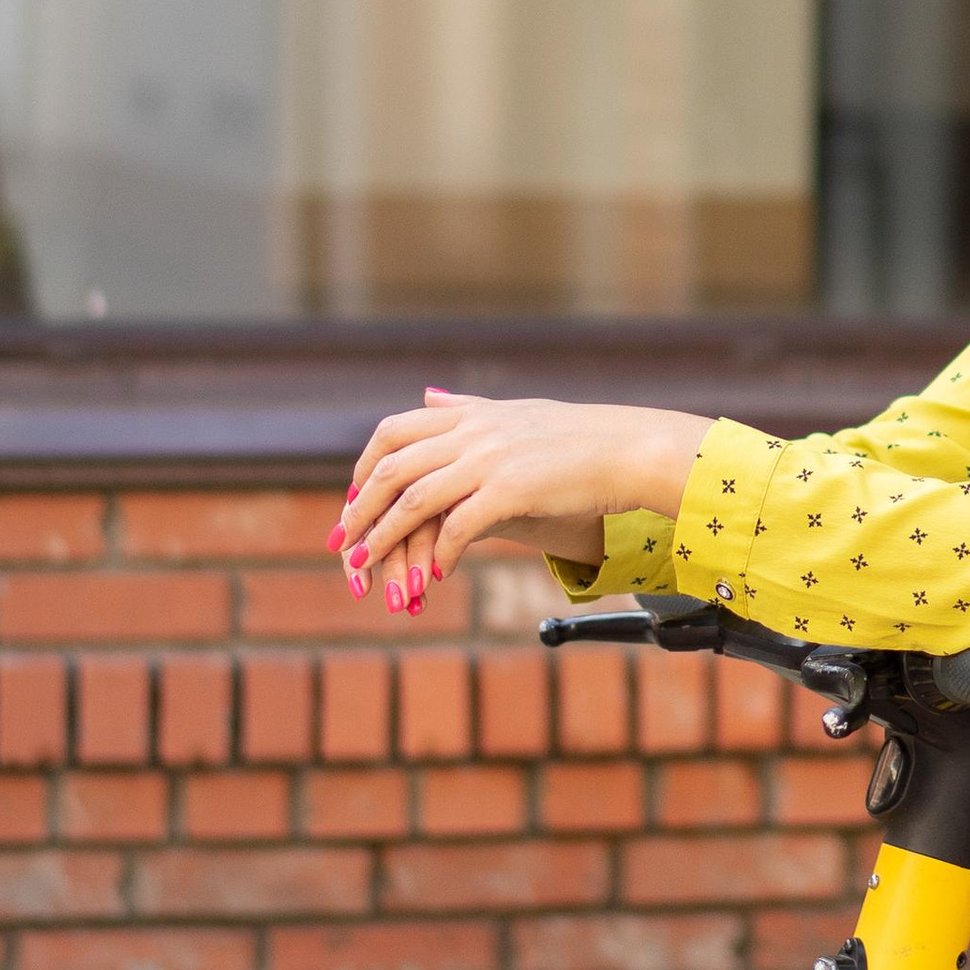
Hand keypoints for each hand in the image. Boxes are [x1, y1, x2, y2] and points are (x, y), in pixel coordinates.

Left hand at [331, 390, 709, 617]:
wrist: (628, 450)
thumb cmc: (576, 438)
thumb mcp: (515, 412)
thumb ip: (468, 407)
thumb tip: (430, 394)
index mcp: (469, 412)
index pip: (393, 432)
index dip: (363, 467)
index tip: (351, 499)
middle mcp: (473, 430)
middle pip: (393, 467)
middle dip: (360, 507)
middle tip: (342, 540)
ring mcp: (490, 459)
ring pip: (415, 499)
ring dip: (384, 537)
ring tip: (366, 566)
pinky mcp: (511, 490)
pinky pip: (458, 527)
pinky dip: (439, 553)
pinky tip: (434, 574)